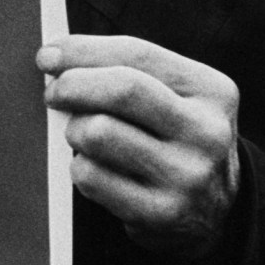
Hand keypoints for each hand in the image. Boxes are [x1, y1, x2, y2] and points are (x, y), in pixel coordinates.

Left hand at [36, 34, 240, 260]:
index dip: (84, 51)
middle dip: (72, 85)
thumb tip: (57, 57)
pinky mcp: (160, 213)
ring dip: (75, 131)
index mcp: (212, 91)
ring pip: (98, 133)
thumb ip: (128, 72)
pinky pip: (91, 176)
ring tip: (83, 136)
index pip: (137, 55)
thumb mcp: (177, 99)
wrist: (215, 211)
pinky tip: (95, 168)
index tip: (49, 55)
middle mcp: (206, 132)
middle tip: (53, 94)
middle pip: (121, 90)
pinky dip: (80, 167)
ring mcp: (185, 175)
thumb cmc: (176, 140)